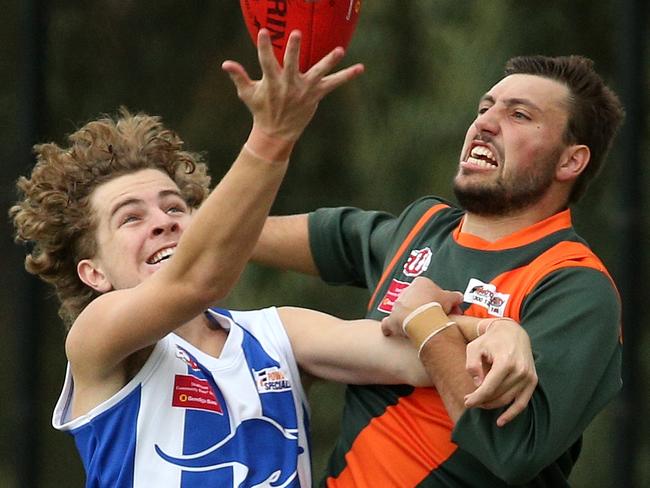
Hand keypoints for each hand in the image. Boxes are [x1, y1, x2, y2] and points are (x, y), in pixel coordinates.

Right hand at [222, 29, 363, 146]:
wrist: (276, 134)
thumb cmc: (261, 111)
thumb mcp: (248, 94)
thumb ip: (239, 77)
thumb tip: (225, 64)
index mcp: (272, 82)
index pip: (265, 61)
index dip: (263, 47)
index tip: (263, 32)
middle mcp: (289, 85)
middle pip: (291, 63)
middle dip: (293, 49)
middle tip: (296, 33)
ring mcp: (304, 90)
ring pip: (317, 72)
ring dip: (329, 61)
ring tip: (339, 51)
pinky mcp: (316, 95)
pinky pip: (334, 84)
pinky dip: (347, 76)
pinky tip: (360, 68)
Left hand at [381, 277, 463, 337]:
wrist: (421, 319)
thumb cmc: (435, 306)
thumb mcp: (450, 298)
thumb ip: (455, 296)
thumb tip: (459, 297)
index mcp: (421, 283)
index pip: (432, 290)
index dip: (442, 301)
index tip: (449, 309)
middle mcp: (406, 291)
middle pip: (418, 300)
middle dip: (428, 309)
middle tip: (438, 319)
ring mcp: (397, 305)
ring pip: (405, 311)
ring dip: (413, 318)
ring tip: (425, 329)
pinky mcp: (391, 319)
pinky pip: (388, 324)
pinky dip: (390, 328)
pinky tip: (396, 333)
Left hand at [463, 319, 537, 426]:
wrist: (512, 332)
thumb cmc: (490, 340)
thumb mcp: (474, 347)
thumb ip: (472, 366)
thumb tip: (478, 385)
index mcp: (505, 362)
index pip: (488, 387)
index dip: (476, 398)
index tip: (467, 402)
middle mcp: (520, 370)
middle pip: (498, 395)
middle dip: (482, 401)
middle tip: (469, 401)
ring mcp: (528, 376)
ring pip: (508, 400)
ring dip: (492, 405)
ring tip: (480, 404)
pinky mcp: (532, 380)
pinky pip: (523, 402)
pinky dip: (512, 413)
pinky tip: (501, 421)